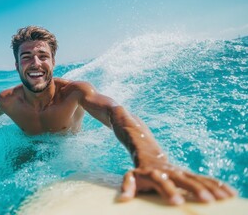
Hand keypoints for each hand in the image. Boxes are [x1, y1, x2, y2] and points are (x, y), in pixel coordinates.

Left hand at [118, 164, 236, 204]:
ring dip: (212, 188)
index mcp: (155, 173)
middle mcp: (171, 171)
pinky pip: (204, 179)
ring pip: (198, 179)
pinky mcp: (188, 174)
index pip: (162, 183)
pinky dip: (217, 185)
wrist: (147, 150)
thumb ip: (127, 186)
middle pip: (185, 180)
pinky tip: (230, 193)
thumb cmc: (139, 170)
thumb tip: (124, 198)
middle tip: (208, 201)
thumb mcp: (130, 176)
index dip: (169, 191)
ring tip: (225, 198)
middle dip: (196, 190)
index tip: (177, 202)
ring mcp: (181, 172)